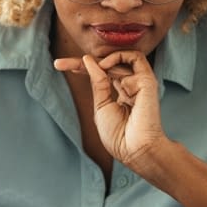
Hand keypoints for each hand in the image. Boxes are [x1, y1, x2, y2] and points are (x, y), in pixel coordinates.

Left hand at [53, 50, 166, 168]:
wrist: (134, 149)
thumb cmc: (119, 135)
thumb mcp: (101, 106)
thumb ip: (97, 83)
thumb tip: (88, 61)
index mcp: (122, 93)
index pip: (102, 74)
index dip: (82, 68)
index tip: (59, 66)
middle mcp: (132, 85)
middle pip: (107, 65)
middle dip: (81, 62)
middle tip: (58, 64)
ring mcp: (140, 82)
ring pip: (120, 58)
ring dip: (100, 59)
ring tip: (86, 67)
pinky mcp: (147, 81)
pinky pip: (135, 57)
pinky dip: (118, 57)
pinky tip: (105, 67)